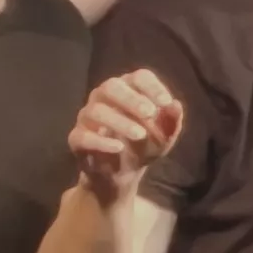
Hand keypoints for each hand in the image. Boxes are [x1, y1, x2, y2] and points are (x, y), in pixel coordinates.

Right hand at [71, 69, 183, 202]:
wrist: (123, 175)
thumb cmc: (144, 147)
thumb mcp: (165, 137)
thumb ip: (172, 121)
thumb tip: (175, 105)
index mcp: (129, 90)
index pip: (138, 77)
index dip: (153, 87)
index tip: (166, 103)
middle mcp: (104, 97)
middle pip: (111, 87)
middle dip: (131, 99)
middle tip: (150, 113)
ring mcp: (88, 116)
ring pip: (96, 110)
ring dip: (120, 121)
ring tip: (140, 135)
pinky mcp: (76, 138)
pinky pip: (83, 135)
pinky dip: (101, 141)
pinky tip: (118, 148)